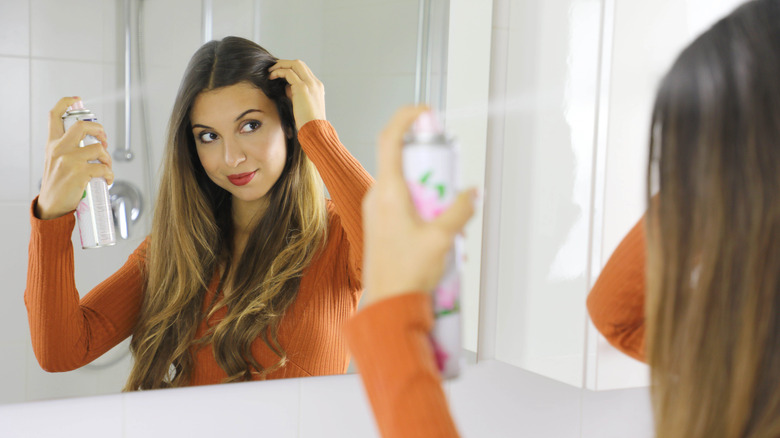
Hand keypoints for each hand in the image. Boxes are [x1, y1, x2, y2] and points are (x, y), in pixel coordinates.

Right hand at [36, 96, 112, 219]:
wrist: (51, 205)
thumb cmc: (57, 184)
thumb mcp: (55, 161)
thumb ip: (67, 149)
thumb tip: (92, 142)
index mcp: (52, 144)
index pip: (54, 116)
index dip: (66, 103)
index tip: (77, 100)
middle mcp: (59, 149)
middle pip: (82, 126)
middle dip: (99, 130)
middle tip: (104, 140)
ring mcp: (69, 160)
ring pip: (98, 148)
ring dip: (108, 158)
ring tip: (106, 167)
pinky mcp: (79, 172)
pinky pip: (103, 168)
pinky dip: (110, 174)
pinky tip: (106, 179)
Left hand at [268, 59, 325, 130]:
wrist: (315, 130)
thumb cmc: (308, 122)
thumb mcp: (302, 105)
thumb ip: (296, 94)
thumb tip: (286, 87)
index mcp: (317, 87)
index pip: (304, 70)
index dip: (291, 69)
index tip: (280, 73)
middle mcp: (315, 83)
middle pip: (299, 64)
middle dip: (284, 63)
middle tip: (273, 68)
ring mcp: (310, 84)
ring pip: (294, 64)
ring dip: (280, 65)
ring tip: (270, 71)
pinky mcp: (302, 87)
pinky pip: (288, 73)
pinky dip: (278, 72)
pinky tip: (271, 77)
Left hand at [362, 106, 476, 303]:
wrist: (388, 305)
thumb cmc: (407, 275)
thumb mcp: (442, 238)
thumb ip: (459, 210)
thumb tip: (471, 193)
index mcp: (388, 193)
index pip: (390, 139)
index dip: (406, 118)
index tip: (426, 112)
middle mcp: (377, 197)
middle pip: (400, 159)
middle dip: (428, 159)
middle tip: (448, 170)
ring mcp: (376, 210)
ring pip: (403, 181)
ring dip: (427, 185)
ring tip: (446, 209)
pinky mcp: (380, 223)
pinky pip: (401, 200)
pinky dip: (421, 201)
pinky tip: (437, 224)